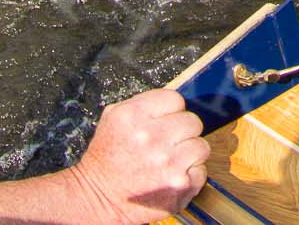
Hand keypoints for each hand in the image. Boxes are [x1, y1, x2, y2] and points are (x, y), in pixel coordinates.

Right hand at [65, 87, 207, 220]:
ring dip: (189, 154)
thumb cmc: (105, 161)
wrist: (97, 199)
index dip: (171, 111)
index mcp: (133, 116)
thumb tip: (171, 101)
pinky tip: (171, 177)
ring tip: (170, 162)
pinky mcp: (180, 185)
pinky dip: (190, 176)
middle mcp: (152, 137)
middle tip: (168, 143)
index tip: (165, 121)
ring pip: (201, 146)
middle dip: (182, 132)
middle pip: (192, 121)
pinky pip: (201, 171)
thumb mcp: (112, 120)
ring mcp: (168, 163)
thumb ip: (141, 105)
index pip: (175, 99)